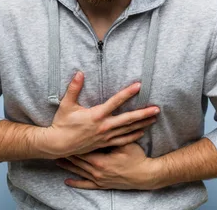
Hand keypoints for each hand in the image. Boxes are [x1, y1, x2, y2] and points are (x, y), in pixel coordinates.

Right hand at [41, 72, 159, 158]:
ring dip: (142, 124)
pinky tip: (142, 132)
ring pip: (128, 130)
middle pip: (128, 118)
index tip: (139, 86)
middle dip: (143, 113)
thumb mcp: (66, 104)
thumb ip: (74, 88)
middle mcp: (104, 126)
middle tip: (157, 108)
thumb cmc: (62, 123)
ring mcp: (105, 137)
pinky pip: (122, 141)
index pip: (116, 101)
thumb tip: (79, 73)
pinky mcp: (104, 144)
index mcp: (96, 115)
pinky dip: (133, 136)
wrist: (58, 144)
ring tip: (154, 119)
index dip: (128, 93)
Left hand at [56, 143, 158, 189]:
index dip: (72, 145)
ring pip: (79, 171)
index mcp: (100, 160)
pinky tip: (67, 181)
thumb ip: (114, 134)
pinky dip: (76, 182)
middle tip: (57, 148)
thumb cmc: (136, 158)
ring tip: (57, 160)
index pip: (81, 151)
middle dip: (68, 154)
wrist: (145, 176)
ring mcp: (98, 179)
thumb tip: (106, 121)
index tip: (63, 138)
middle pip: (78, 161)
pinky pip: (85, 184)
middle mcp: (97, 171)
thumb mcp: (126, 143)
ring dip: (69, 166)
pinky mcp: (102, 185)